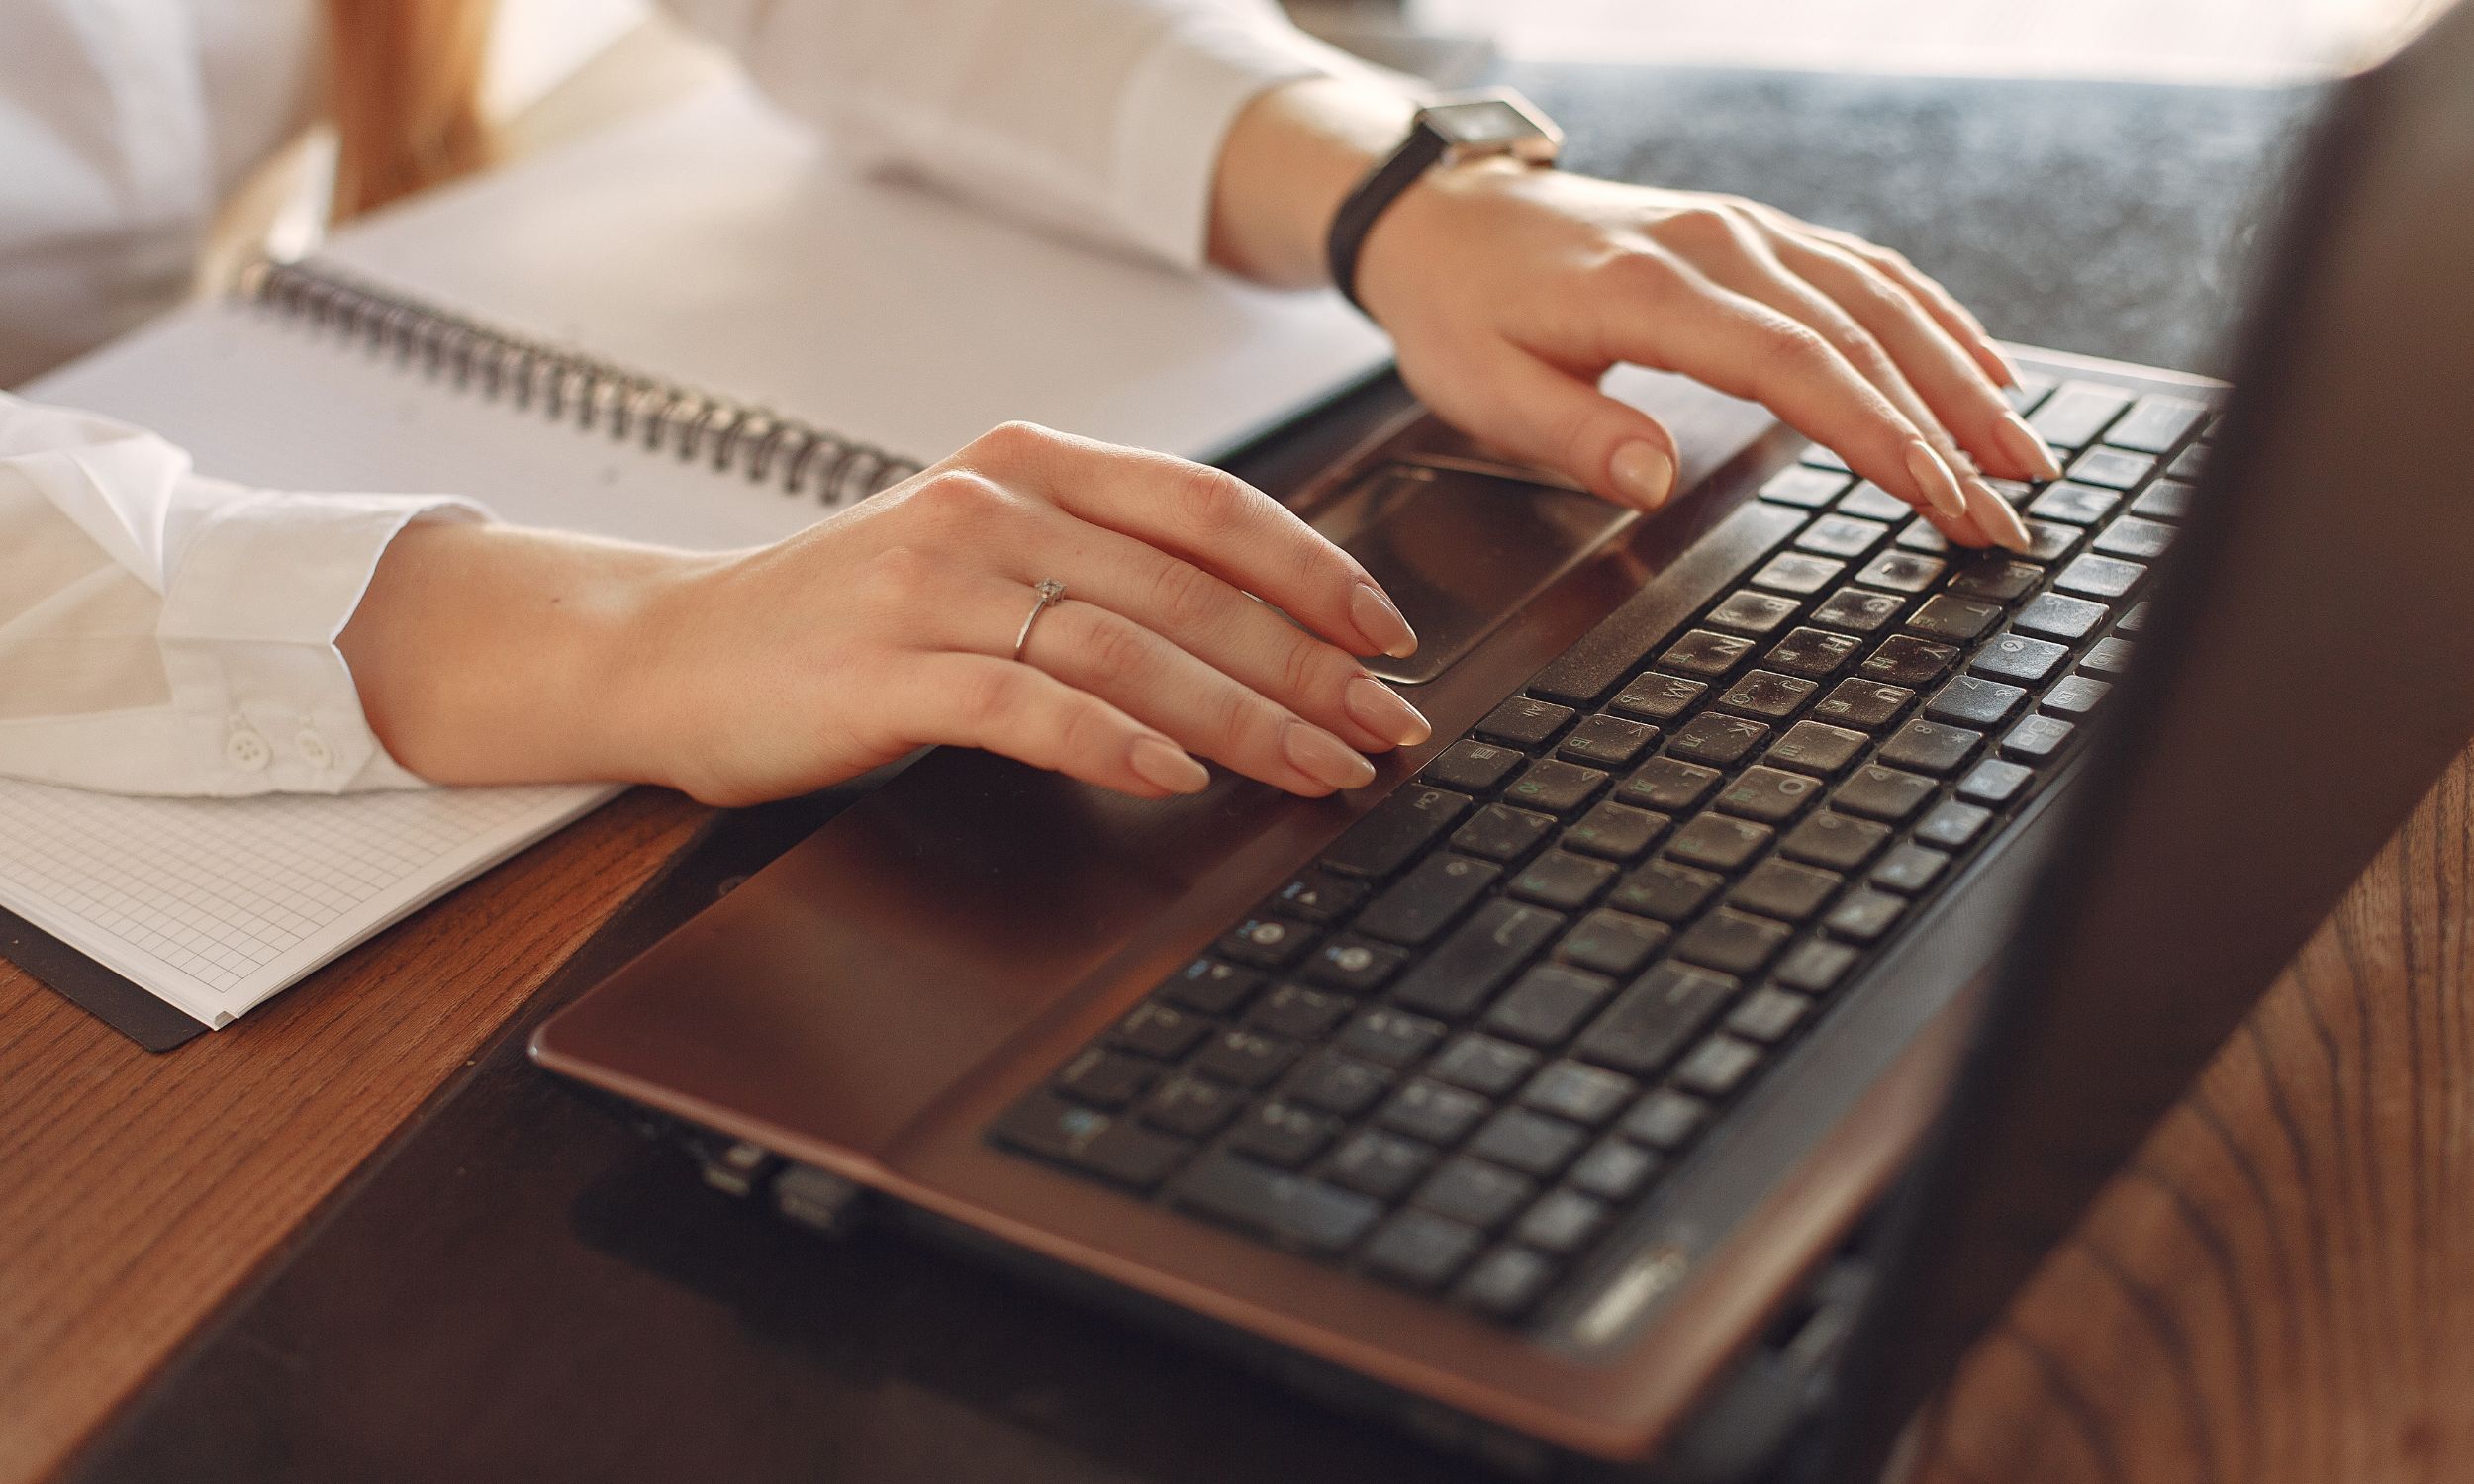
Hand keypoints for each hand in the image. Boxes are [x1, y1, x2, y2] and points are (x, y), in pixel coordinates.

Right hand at [615, 424, 1430, 805]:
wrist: (666, 652)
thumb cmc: (839, 618)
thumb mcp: (974, 555)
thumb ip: (1093, 565)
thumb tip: (1255, 630)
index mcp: (1025, 464)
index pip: (1205, 505)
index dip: (1314, 569)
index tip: (1389, 634)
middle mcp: (988, 506)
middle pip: (1188, 586)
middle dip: (1308, 665)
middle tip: (1387, 726)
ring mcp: (934, 584)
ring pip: (1129, 645)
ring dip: (1243, 715)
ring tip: (1319, 767)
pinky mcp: (887, 668)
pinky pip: (1026, 704)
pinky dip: (1113, 741)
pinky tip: (1175, 778)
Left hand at [1356, 162, 2055, 549]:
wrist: (1446, 216)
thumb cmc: (1462, 308)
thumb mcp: (1481, 388)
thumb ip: (1572, 434)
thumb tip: (1652, 479)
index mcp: (1656, 291)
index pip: (1797, 366)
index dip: (1877, 434)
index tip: (1939, 497)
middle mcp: (1721, 247)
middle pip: (1863, 338)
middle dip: (1948, 430)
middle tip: (2008, 512)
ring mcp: (1747, 232)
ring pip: (1884, 301)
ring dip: (1963, 379)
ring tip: (2023, 457)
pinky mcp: (1756, 235)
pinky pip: (1866, 271)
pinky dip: (1936, 321)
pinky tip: (1983, 371)